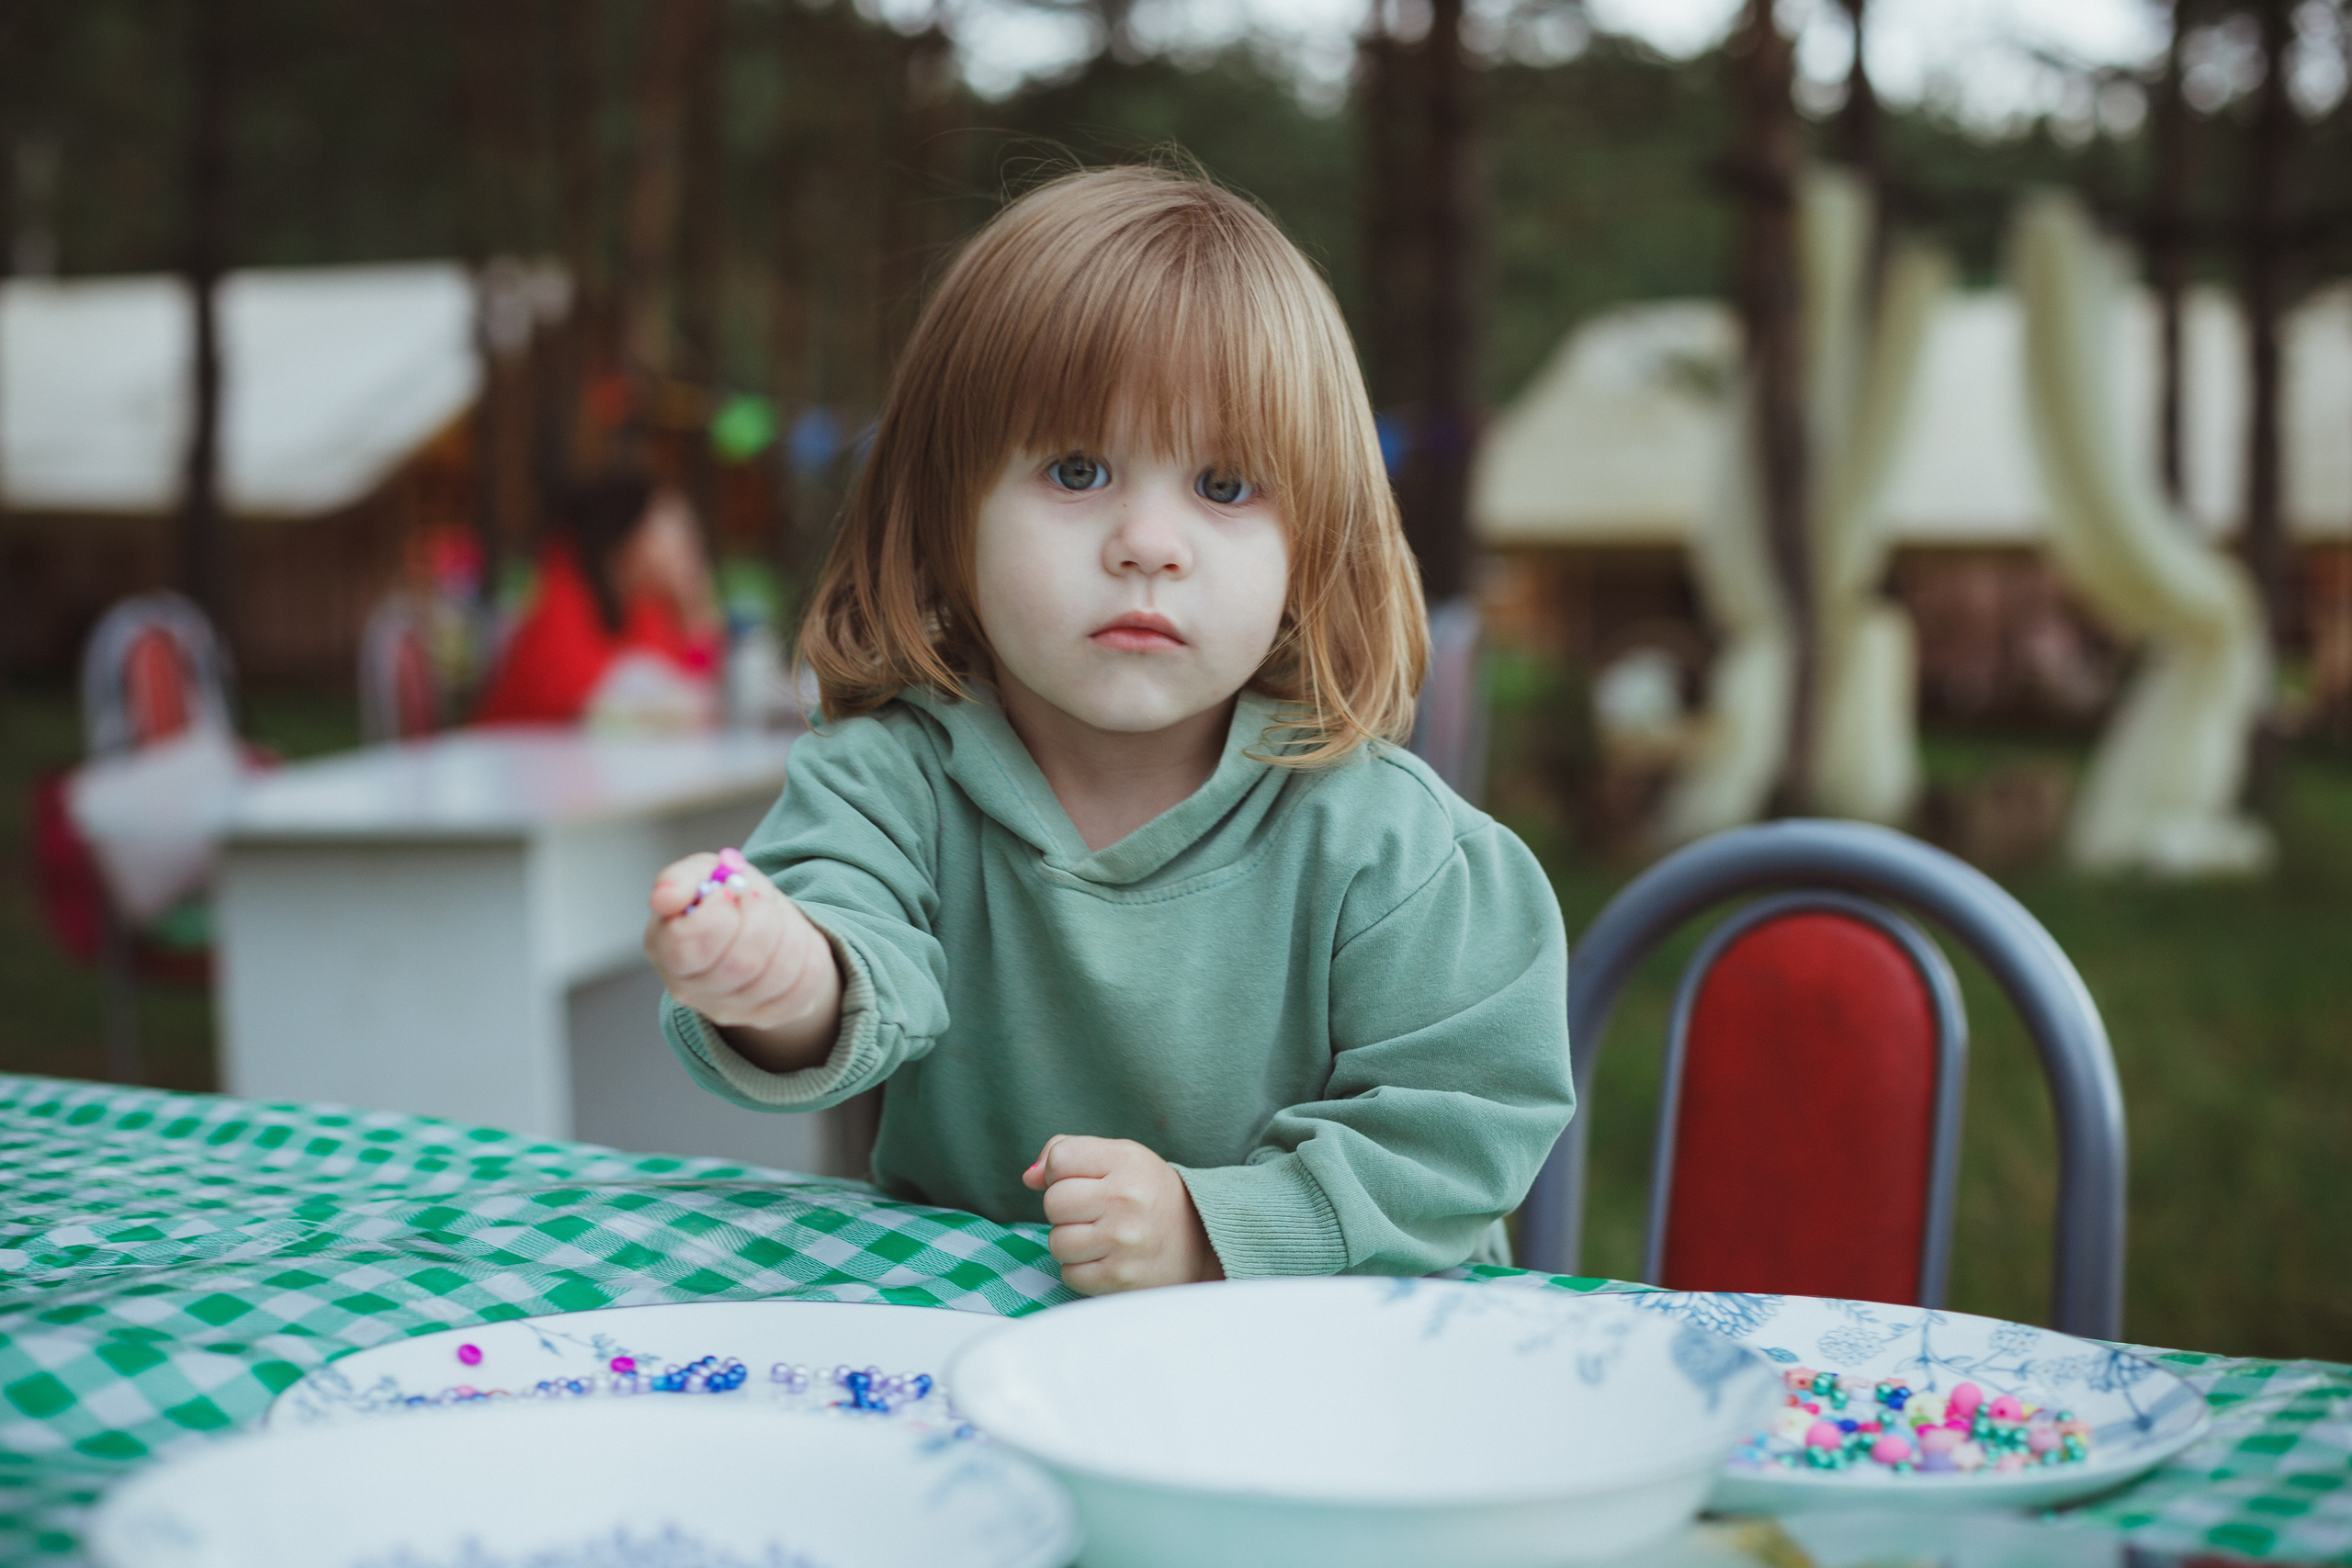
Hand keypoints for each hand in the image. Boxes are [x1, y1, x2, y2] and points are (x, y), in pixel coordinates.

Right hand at [644, 851, 840, 1071]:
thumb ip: (680, 880)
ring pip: (779, 973)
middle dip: (761, 918)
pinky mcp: (769, 1016)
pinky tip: (791, 939)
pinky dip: (809, 950)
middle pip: (741, 963)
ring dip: (789, 930)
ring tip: (777, 917)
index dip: (717, 913)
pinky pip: (806, 983)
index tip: (728, 892)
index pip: (688, 947)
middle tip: (758, 900)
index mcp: (664, 950)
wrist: (759, 924)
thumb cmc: (724, 897)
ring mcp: (729, 1010)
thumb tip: (666, 899)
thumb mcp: (702, 873)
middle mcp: (689, 991)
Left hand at [1021, 1135, 1223, 1294]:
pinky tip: (1106, 1259)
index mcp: (1127, 1161)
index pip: (1061, 1157)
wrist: (1201, 1243)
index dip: (1061, 1172)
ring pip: (1056, 1241)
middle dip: (1065, 1210)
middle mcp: (1126, 1199)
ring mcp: (1123, 1241)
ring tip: (1100, 1237)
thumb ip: (1071, 1153)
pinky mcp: (1119, 1278)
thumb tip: (1029, 1177)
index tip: (1082, 1181)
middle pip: (1053, 1202)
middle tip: (1093, 1213)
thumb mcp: (1120, 1159)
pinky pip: (1069, 1273)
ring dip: (1071, 1242)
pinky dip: (1081, 1269)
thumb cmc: (1150, 1196)